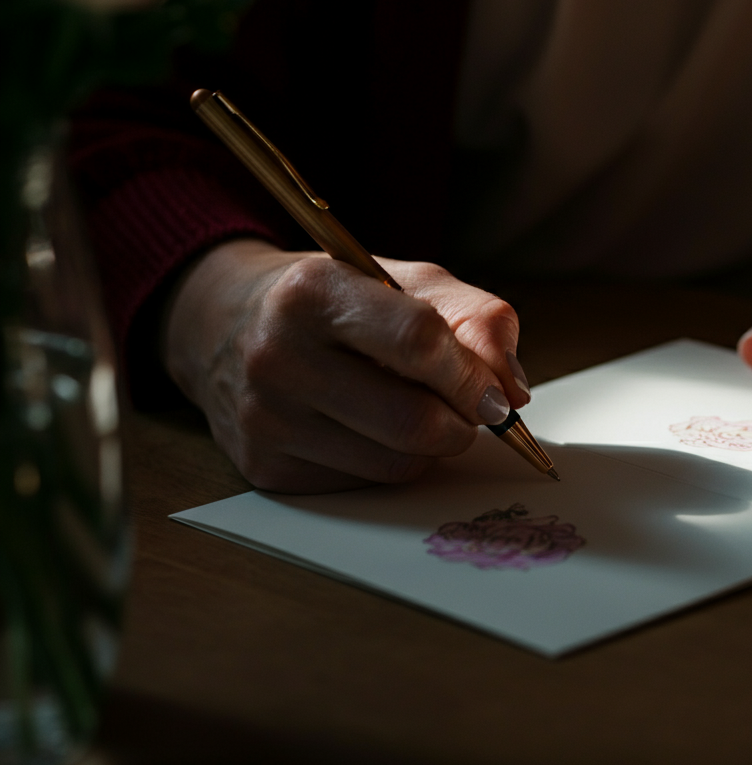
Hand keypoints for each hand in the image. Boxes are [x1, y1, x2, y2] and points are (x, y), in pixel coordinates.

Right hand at [161, 239, 530, 492]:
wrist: (226, 323)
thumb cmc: (334, 298)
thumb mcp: (405, 281)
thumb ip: (475, 318)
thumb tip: (512, 389)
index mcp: (314, 292)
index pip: (417, 342)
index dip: (471, 376)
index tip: (499, 396)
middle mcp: (278, 356)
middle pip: (411, 420)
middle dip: (462, 424)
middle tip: (471, 413)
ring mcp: (265, 417)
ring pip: (393, 463)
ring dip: (431, 448)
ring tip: (419, 412)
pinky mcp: (262, 465)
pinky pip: (362, 484)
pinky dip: (389, 463)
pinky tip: (371, 429)